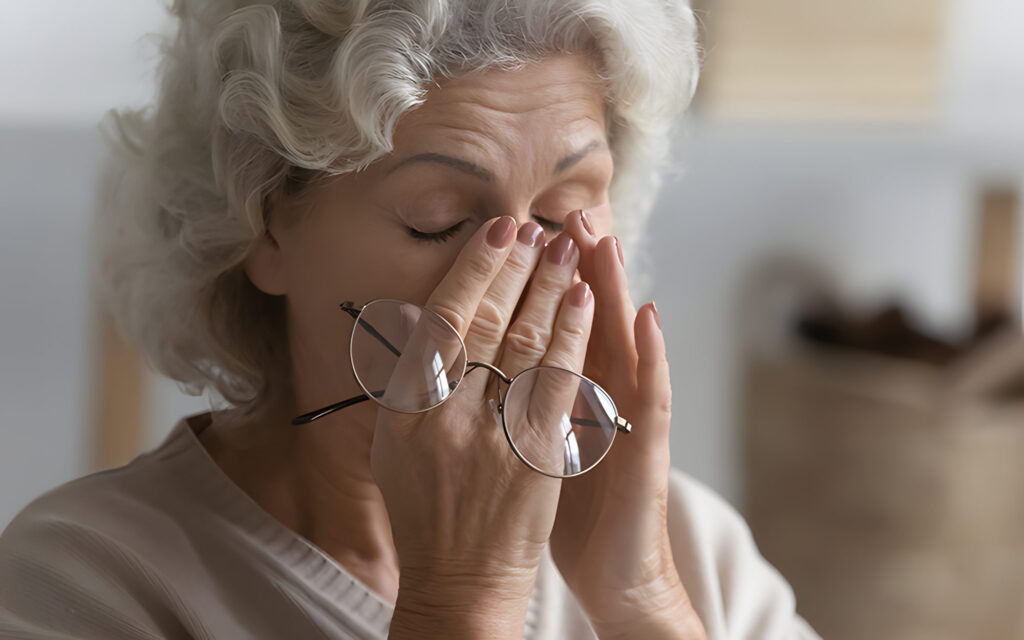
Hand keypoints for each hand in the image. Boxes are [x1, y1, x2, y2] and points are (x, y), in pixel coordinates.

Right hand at [370, 216, 595, 638]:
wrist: (460, 580)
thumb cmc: (426, 508)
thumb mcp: (396, 444)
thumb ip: (410, 380)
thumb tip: (427, 312)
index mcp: (405, 410)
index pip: (441, 320)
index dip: (472, 268)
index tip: (495, 230)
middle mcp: (445, 417)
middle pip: (484, 323)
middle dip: (515, 268)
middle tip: (536, 227)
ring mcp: (493, 437)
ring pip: (524, 344)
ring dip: (549, 289)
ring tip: (567, 248)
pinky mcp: (539, 457)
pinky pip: (559, 384)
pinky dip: (573, 337)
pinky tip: (586, 302)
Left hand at [548, 210, 706, 638]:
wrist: (613, 568)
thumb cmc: (563, 506)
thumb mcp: (532, 445)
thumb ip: (510, 399)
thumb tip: (459, 363)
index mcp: (562, 390)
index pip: (547, 321)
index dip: (533, 278)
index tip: (517, 228)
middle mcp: (598, 393)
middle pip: (585, 317)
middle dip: (572, 263)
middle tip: (564, 208)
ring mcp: (626, 417)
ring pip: (621, 340)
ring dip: (613, 287)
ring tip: (606, 237)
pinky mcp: (647, 447)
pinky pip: (651, 395)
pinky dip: (652, 353)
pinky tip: (649, 315)